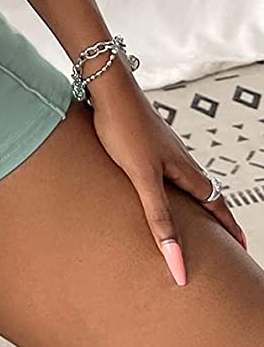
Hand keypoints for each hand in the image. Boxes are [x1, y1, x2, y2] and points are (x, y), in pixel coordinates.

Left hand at [86, 67, 247, 284]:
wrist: (107, 87)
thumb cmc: (124, 126)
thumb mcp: (143, 178)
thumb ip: (159, 218)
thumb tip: (176, 260)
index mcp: (185, 170)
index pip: (216, 204)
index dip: (228, 227)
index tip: (240, 246)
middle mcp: (178, 159)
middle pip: (204, 193)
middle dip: (214, 217)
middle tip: (220, 239)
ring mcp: (161, 148)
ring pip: (184, 180)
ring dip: (192, 200)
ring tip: (189, 217)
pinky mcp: (144, 140)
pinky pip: (164, 169)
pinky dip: (169, 186)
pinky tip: (152, 186)